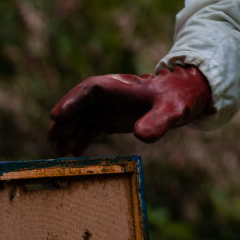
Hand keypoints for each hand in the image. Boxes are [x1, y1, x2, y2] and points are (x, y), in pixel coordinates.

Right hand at [47, 64, 212, 155]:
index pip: (89, 89)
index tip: (56, 115)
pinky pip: (92, 128)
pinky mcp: (113, 118)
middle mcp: (110, 95)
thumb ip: (159, 121)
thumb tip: (143, 137)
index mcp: (120, 85)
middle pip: (80, 106)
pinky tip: (74, 153)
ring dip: (70, 133)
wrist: (186, 96)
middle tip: (53, 139)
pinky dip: (81, 139)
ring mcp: (110, 107)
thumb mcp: (173, 110)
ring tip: (59, 152)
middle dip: (65, 121)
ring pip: (83, 118)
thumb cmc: (180, 98)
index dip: (71, 101)